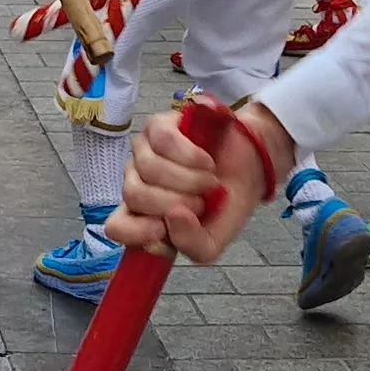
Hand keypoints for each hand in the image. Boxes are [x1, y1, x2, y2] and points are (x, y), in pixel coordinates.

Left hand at [103, 99, 286, 260]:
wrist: (253, 164)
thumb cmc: (227, 200)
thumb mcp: (214, 239)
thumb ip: (192, 244)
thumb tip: (171, 218)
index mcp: (143, 216)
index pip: (116, 226)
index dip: (136, 231)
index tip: (163, 231)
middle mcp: (137, 182)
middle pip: (134, 195)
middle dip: (175, 202)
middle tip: (201, 202)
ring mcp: (144, 152)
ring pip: (149, 168)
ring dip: (189, 180)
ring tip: (209, 181)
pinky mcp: (159, 126)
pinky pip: (164, 142)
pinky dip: (192, 156)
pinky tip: (206, 162)